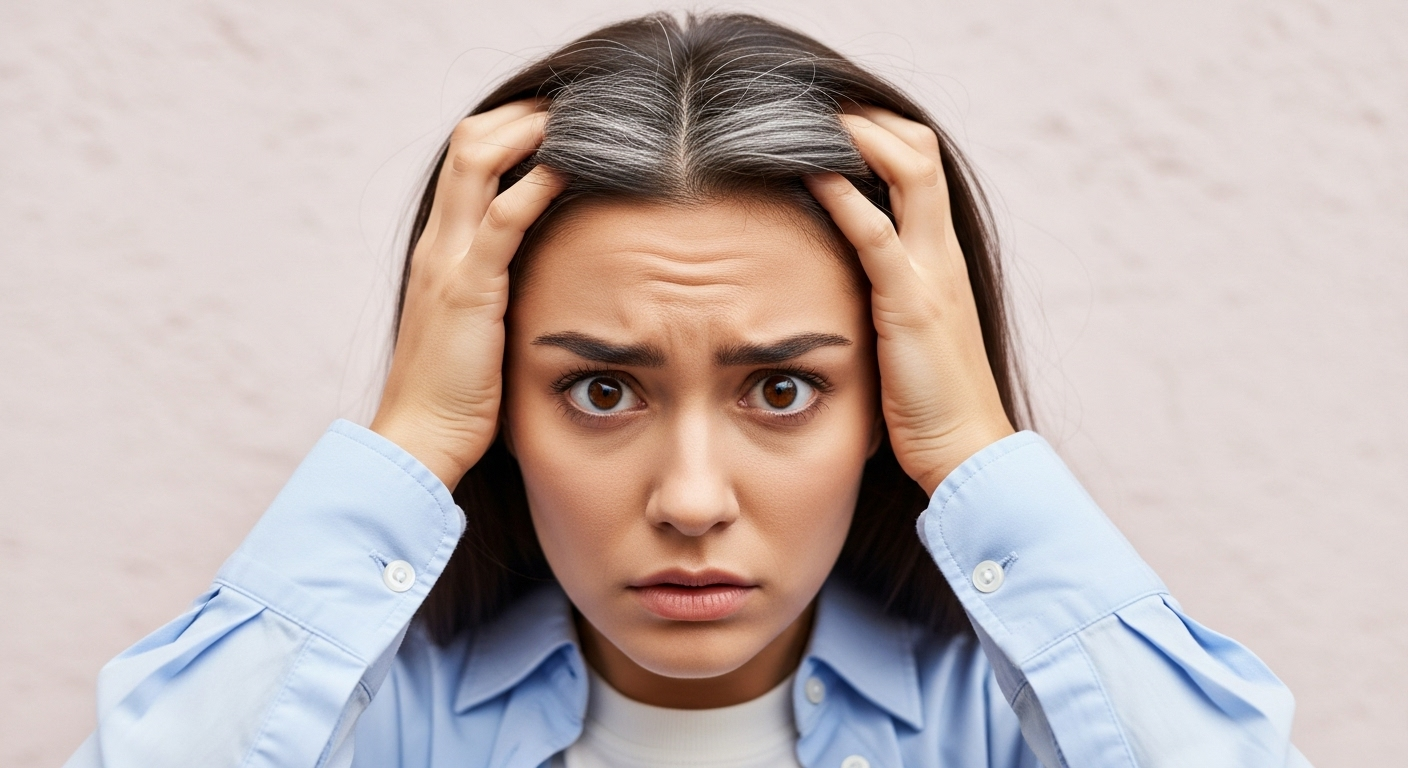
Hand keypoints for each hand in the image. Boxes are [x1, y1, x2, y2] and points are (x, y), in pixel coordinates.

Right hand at [370, 101, 563, 487]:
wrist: (420, 439)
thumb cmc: (456, 394)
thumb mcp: (476, 327)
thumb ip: (495, 291)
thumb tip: (539, 275)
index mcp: (439, 251)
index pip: (464, 163)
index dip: (506, 132)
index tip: (553, 123)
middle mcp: (439, 245)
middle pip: (467, 145)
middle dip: (520, 115)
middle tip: (570, 105)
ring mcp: (449, 263)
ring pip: (478, 163)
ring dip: (529, 132)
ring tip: (574, 118)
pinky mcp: (469, 290)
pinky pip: (503, 219)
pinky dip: (537, 185)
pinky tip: (569, 168)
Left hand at [805, 108, 1014, 494]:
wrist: (966, 450)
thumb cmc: (930, 402)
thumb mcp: (907, 332)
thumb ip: (887, 296)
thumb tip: (843, 280)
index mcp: (941, 259)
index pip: (923, 168)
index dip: (883, 136)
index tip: (835, 125)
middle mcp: (941, 255)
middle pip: (921, 153)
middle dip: (870, 121)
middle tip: (820, 109)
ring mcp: (930, 275)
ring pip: (911, 174)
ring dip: (860, 139)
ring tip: (814, 121)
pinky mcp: (911, 305)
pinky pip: (878, 235)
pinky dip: (845, 198)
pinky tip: (812, 176)